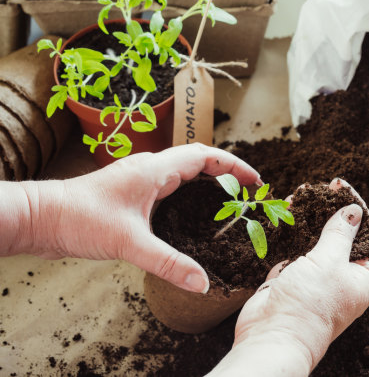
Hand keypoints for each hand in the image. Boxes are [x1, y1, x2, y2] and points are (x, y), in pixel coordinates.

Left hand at [4, 144, 259, 292]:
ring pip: (183, 174)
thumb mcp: (130, 243)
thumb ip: (169, 263)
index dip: (234, 166)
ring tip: (227, 202)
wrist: (41, 218)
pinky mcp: (131, 194)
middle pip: (198, 162)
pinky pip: (169, 188)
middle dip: (226, 174)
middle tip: (247, 193)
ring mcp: (140, 181)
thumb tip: (202, 283)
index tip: (255, 180)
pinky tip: (192, 215)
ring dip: (207, 182)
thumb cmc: (80, 219)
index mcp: (155, 170)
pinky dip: (189, 195)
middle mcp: (150, 170)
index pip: (205, 157)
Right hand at [208, 179, 368, 376]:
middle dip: (329, 210)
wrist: (272, 336)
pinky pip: (294, 249)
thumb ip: (340, 233)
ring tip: (299, 194)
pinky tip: (284, 213)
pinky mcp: (292, 278)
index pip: (368, 236)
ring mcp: (315, 278)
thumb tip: (354, 211)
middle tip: (321, 188)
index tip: (343, 188)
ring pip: (315, 241)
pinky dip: (290, 231)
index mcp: (362, 277)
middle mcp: (341, 277)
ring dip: (308, 218)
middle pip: (340, 236)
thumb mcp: (330, 262)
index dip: (357, 211)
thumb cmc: (310, 304)